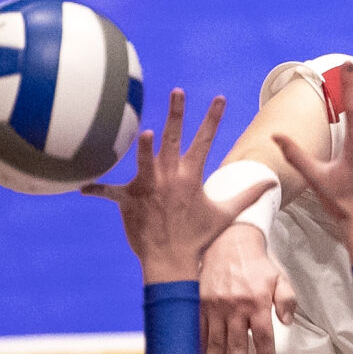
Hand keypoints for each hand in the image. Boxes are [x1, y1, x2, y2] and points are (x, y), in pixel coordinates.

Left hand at [86, 90, 273, 282]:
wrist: (171, 261)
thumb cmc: (197, 237)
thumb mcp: (225, 214)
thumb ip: (247, 194)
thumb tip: (271, 182)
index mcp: (190, 177)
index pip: (205, 141)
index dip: (213, 118)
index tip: (219, 98)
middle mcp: (170, 178)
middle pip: (173, 140)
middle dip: (176, 115)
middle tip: (177, 92)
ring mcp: (148, 187)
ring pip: (144, 161)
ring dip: (144, 148)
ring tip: (145, 132)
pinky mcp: (129, 200)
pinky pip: (109, 191)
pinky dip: (96, 188)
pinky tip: (81, 187)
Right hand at [201, 226, 295, 353]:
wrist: (228, 240)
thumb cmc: (257, 263)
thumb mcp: (280, 277)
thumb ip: (287, 300)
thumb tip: (288, 322)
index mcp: (257, 303)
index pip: (263, 340)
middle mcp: (234, 308)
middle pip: (236, 349)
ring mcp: (214, 308)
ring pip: (214, 346)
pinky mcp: (199, 305)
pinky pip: (199, 333)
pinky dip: (198, 353)